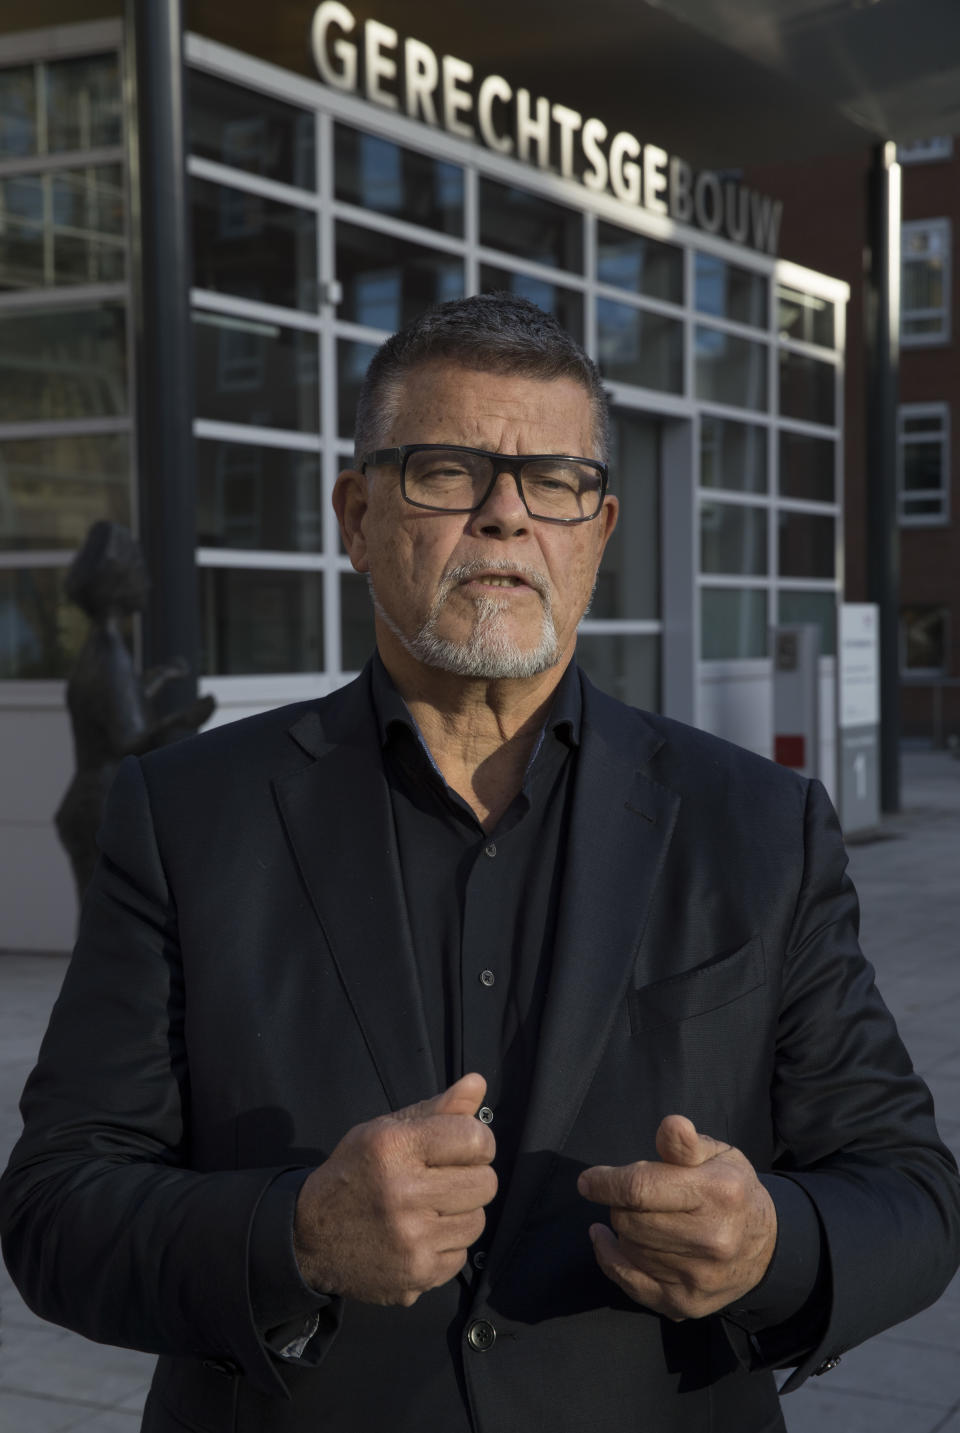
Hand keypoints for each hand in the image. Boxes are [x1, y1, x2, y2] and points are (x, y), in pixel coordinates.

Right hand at [294, 1073, 496, 1306]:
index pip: (475, 1138)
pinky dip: (446, 1246)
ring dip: (460, 1213)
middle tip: (445, 1178)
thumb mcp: (384, 1130)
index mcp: (394, 1147)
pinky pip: (461, 1255)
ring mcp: (410, 1239)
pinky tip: (420, 1236)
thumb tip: (478, 1082)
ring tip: (431, 1208)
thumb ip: (436, 1108)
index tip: (464, 1147)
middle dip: (472, 1177)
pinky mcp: (416, 1274)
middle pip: (486, 1183)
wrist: (308, 1237)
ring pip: (478, 1221)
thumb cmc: (355, 1173)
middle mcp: (403, 1193)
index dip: (478, 1141)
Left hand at [577, 1115, 776, 1320]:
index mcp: (717, 1194)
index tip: (589, 1181)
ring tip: (640, 1218)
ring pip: (629, 1249)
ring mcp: (697, 1277)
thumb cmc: (733, 1191)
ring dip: (625, 1230)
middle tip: (632, 1197)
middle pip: (630, 1221)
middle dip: (620, 1204)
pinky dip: (611, 1258)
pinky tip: (609, 1241)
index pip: (641, 1189)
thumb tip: (671, 1125)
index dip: (606, 1183)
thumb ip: (686, 1144)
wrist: (768, 1250)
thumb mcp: (719, 1156)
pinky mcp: (685, 1304)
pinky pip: (628, 1282)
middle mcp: (710, 1240)